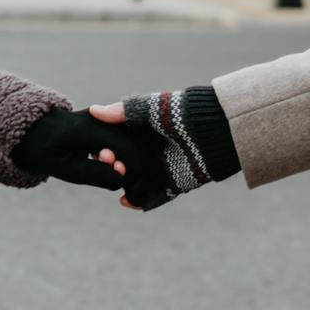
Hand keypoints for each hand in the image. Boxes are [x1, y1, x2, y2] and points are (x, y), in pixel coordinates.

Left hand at [13, 106, 142, 191]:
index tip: (132, 198)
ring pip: (134, 141)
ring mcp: (105, 118)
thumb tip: (122, 181)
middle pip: (135, 144)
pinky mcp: (107, 123)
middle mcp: (101, 119)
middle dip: (139, 173)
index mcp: (88, 129)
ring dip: (136, 166)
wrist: (31, 130)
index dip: (134, 174)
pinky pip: (126, 140)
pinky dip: (129, 159)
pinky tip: (123, 178)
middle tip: (132, 199)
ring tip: (129, 192)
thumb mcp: (64, 168)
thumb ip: (94, 174)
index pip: (125, 149)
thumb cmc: (42, 151)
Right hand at [92, 96, 220, 211]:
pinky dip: (139, 202)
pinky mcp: (173, 185)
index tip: (99, 150)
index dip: (104, 148)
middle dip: (110, 165)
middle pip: (122, 165)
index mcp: (143, 133)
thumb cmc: (183, 113)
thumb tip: (95, 110)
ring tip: (115, 178)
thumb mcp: (151, 108)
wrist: (214, 130)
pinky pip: (153, 197)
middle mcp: (150, 152)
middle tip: (107, 160)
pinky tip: (126, 200)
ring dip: (121, 184)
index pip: (116, 144)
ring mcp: (162, 170)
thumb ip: (124, 111)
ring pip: (135, 182)